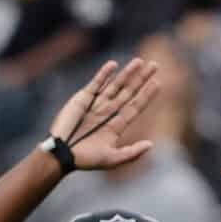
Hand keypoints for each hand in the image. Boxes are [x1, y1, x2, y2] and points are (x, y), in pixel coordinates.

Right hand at [43, 60, 159, 172]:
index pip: (135, 106)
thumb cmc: (86, 160)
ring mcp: (96, 104)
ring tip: (139, 61)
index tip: (158, 83)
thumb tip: (151, 145)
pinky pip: (96, 83)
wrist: (62, 153)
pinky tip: (113, 65)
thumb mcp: (113, 159)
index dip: (147, 95)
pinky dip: (104, 74)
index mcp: (116, 126)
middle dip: (142, 79)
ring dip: (127, 73)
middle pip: (129, 92)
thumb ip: (132, 153)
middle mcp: (108, 112)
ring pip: (115, 85)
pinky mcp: (82, 98)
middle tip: (155, 65)